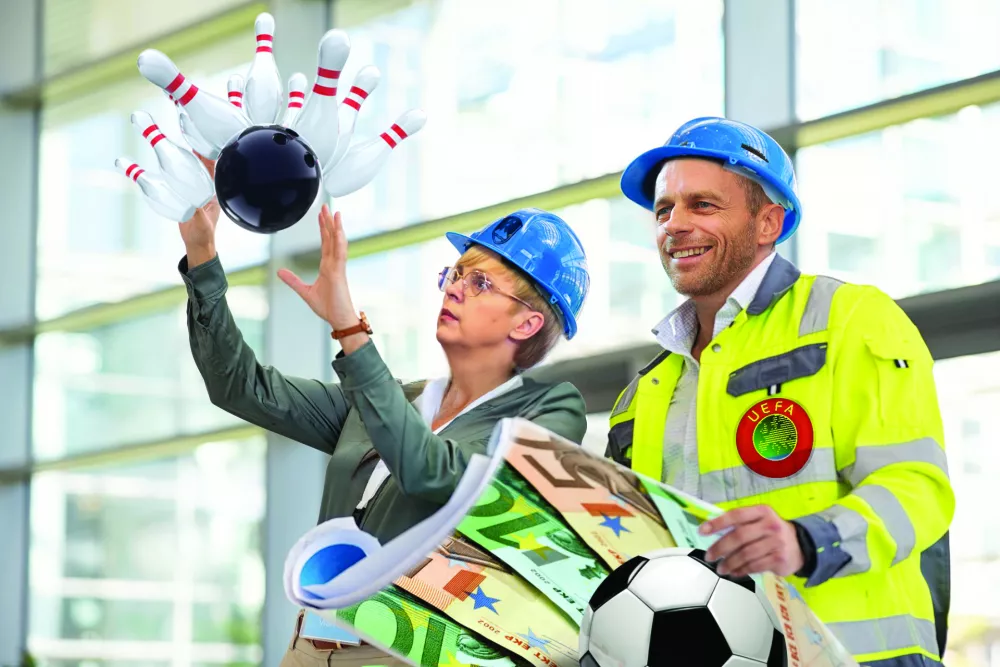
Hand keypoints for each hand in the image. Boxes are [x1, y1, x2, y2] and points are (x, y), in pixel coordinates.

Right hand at [181, 153, 219, 266]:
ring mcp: (198, 194)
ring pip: (194, 175)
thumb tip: (192, 203)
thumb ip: (196, 212)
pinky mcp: (188, 198)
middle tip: (192, 143)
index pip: (215, 173)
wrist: (197, 244)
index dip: (210, 160)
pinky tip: (172, 167)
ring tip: (182, 149)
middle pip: (204, 170)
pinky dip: (179, 174)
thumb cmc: (203, 234)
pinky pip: (184, 183)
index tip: (204, 148)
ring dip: (190, 163)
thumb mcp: (201, 222)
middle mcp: (207, 192)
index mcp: (215, 195)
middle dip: (200, 157)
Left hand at [278, 204, 356, 329]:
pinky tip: (339, 231)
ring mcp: (338, 268)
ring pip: (337, 243)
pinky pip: (340, 255)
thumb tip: (280, 271)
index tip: (322, 215)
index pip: (325, 243)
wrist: (339, 320)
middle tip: (326, 206)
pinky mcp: (339, 274)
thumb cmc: (328, 307)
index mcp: (327, 266)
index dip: (323, 228)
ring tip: (335, 213)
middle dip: (328, 222)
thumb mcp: (305, 292)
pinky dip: (340, 242)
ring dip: (336, 227)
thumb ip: (293, 280)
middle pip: (331, 238)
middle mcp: (333, 264)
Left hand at [699, 505, 803, 577]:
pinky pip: (755, 566)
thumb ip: (739, 523)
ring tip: (720, 568)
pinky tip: (734, 572)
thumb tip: (712, 530)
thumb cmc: (772, 532)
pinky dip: (741, 570)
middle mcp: (770, 525)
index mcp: (761, 511)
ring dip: (730, 563)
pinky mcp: (779, 559)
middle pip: (739, 536)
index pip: (736, 515)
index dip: (717, 523)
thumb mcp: (759, 520)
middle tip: (710, 556)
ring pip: (746, 554)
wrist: (801, 546)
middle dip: (720, 548)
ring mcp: (776, 542)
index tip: (702, 531)